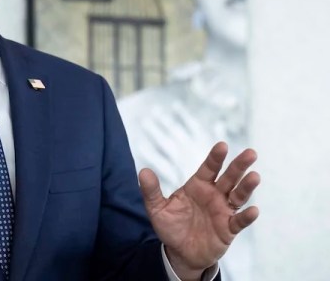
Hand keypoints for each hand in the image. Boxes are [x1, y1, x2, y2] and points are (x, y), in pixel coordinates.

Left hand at [139, 142, 259, 280]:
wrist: (180, 253)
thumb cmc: (171, 226)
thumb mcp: (157, 208)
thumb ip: (151, 191)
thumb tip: (143, 171)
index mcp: (197, 186)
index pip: (208, 168)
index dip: (215, 157)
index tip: (222, 145)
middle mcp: (214, 195)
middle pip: (229, 178)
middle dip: (239, 165)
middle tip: (250, 153)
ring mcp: (223, 211)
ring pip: (238, 196)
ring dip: (246, 187)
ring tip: (254, 176)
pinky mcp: (228, 229)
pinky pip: (239, 221)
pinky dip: (246, 216)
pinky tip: (253, 210)